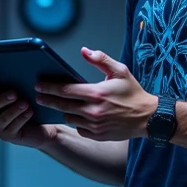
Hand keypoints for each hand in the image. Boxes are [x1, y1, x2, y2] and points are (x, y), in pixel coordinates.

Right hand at [0, 78, 55, 149]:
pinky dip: (22, 118)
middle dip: (1, 99)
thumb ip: (11, 85)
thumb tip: (14, 73)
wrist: (39, 126)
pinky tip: (29, 112)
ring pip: (3, 118)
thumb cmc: (26, 106)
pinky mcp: (8, 136)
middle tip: (14, 93)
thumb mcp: (18, 93)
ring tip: (25, 103)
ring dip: (14, 109)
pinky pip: (13, 127)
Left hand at [34, 47, 157, 140]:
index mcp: (97, 93)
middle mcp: (93, 111)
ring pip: (69, 118)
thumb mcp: (120, 71)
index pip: (66, 90)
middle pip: (62, 105)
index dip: (49, 87)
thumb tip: (84, 51)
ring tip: (58, 105)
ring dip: (63, 111)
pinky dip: (76, 122)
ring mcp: (95, 125)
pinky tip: (76, 116)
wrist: (147, 118)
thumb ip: (101, 59)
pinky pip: (79, 129)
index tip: (39, 85)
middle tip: (38, 97)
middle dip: (48, 100)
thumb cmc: (133, 93)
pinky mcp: (97, 135)